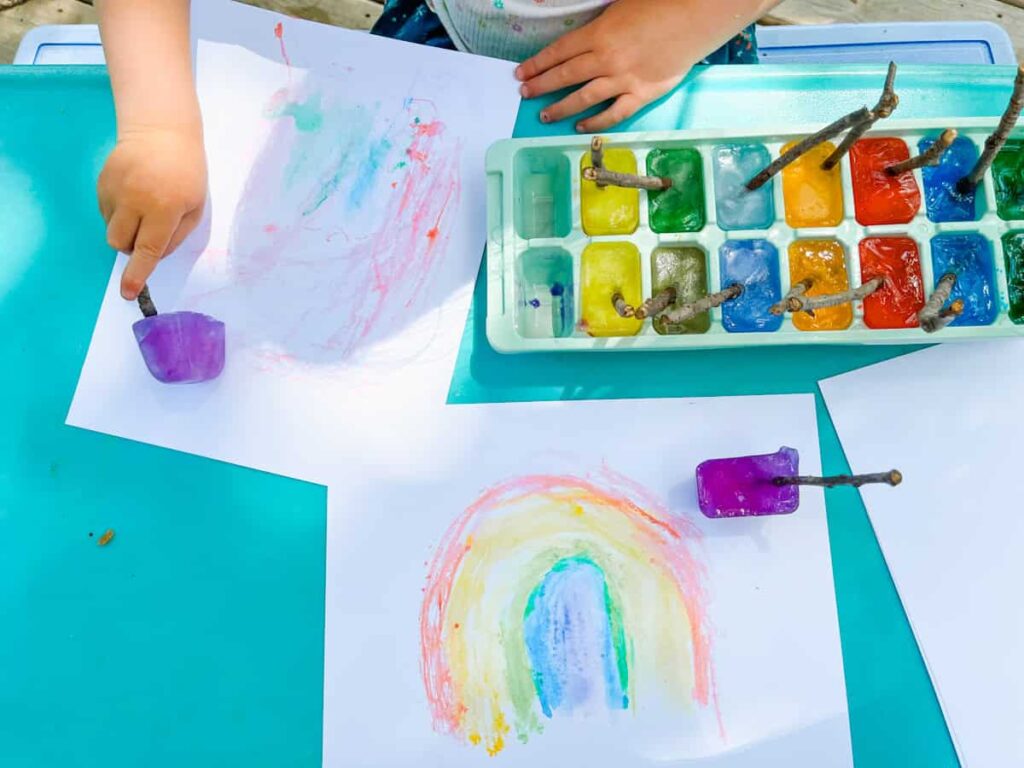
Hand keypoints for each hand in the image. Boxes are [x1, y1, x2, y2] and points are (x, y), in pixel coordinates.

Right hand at [97, 125, 206, 299]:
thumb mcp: (194, 207)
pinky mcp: (102, 182)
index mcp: (164, 209)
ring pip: (111, 229)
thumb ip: (176, 236)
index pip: (148, 250)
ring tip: (142, 208)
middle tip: (147, 232)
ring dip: (125, 229)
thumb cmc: (187, 173)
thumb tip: (154, 255)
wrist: (161, 132)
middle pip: (120, 243)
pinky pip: (105, 212)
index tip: (127, 292)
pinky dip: (118, 213)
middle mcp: (136, 201)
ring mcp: (115, 190)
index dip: (137, 273)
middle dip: (131, 247)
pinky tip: (133, 194)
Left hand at [515, 0, 707, 131]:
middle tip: (526, 94)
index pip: (559, 52)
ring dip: (561, 108)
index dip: (537, 64)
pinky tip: (580, 126)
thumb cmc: (659, 5)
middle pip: (565, 76)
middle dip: (541, 86)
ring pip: (584, 98)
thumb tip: (569, 24)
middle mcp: (606, 59)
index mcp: (598, 33)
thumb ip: (594, 20)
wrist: (696, 18)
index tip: (522, 73)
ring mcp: (623, 80)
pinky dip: (595, 122)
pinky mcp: (642, 94)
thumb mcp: (618, 3)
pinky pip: (614, 114)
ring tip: (545, 115)